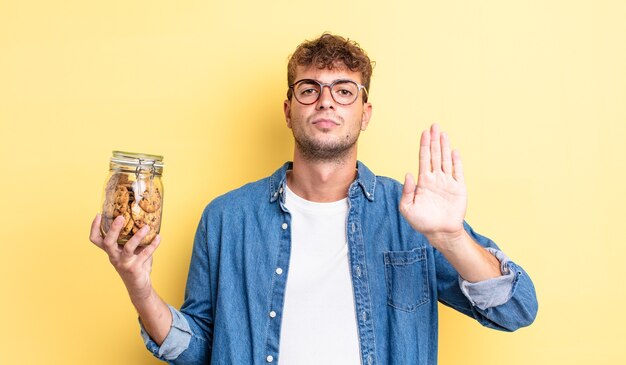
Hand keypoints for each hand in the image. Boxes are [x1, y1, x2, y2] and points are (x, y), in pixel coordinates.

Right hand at [89, 214, 160, 301]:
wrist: (139, 286)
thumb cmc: (134, 264)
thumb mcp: (129, 251)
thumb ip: (131, 238)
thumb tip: (141, 219)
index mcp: (111, 251)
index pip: (96, 240)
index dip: (94, 228)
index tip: (98, 215)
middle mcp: (114, 257)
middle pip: (108, 243)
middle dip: (114, 229)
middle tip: (121, 217)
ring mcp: (124, 263)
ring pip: (128, 248)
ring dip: (138, 236)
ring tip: (146, 227)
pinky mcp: (135, 268)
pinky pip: (145, 254)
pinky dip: (153, 245)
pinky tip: (158, 237)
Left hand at [399, 124, 466, 249]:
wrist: (440, 233)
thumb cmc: (422, 222)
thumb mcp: (408, 208)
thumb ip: (407, 192)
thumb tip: (408, 174)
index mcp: (423, 182)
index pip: (424, 159)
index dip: (424, 146)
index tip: (424, 133)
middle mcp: (436, 179)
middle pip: (435, 155)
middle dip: (434, 140)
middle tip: (434, 125)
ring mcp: (448, 183)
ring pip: (446, 160)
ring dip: (445, 146)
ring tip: (443, 133)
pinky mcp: (459, 189)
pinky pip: (458, 172)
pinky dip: (457, 161)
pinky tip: (454, 151)